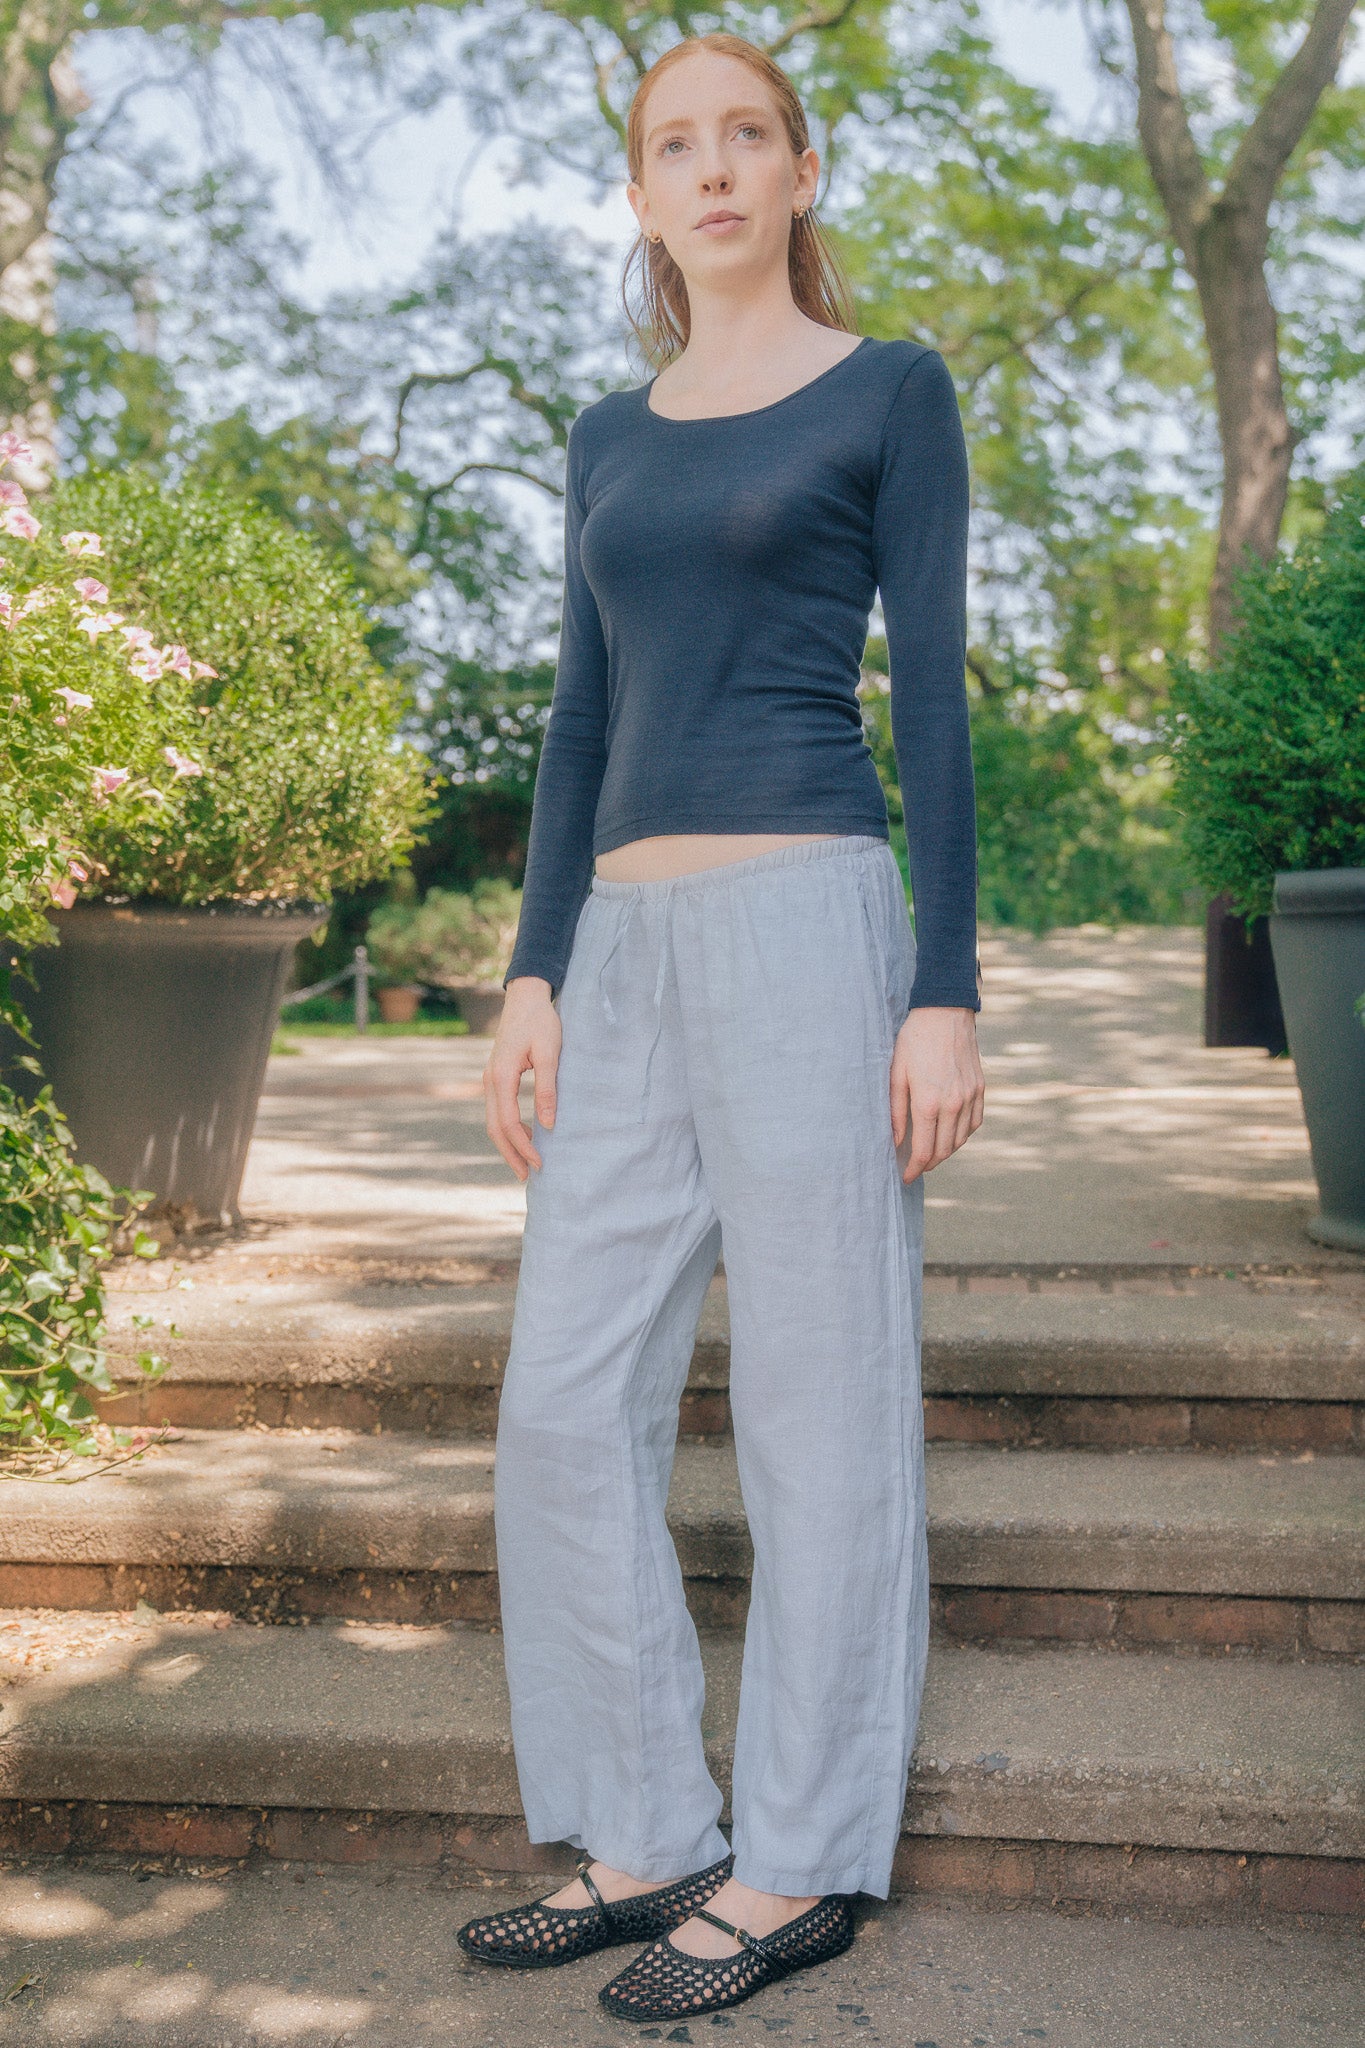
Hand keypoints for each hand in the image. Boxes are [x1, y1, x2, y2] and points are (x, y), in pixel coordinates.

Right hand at [483, 977, 560, 1180]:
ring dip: (508, 1143)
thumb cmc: (541, 1022)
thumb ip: (547, 1089)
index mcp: (501, 1076)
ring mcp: (490, 1078)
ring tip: (525, 1163)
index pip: (509, 1122)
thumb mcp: (550, 1053)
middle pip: (495, 1127)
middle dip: (510, 1153)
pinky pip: (498, 1110)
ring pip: (493, 1120)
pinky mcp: (496, 1076)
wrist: (525, 998)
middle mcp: (490, 1080)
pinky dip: (508, 1128)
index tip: (541, 1162)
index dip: (524, 1146)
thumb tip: (549, 1124)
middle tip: (528, 1176)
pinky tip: (527, 1136)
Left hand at [891, 1006, 983, 1183]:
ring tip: (930, 1152)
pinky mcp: (979, 1088)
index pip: (924, 1150)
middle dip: (929, 1164)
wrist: (945, 1012)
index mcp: (929, 1102)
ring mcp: (970, 1096)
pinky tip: (950, 1133)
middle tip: (916, 1167)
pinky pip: (974, 1122)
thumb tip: (895, 1141)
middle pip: (944, 1150)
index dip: (915, 1169)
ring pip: (961, 1139)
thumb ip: (895, 1112)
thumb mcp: (896, 1074)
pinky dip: (962, 1134)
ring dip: (946, 1151)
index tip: (906, 1178)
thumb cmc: (914, 1041)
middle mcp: (953, 1104)